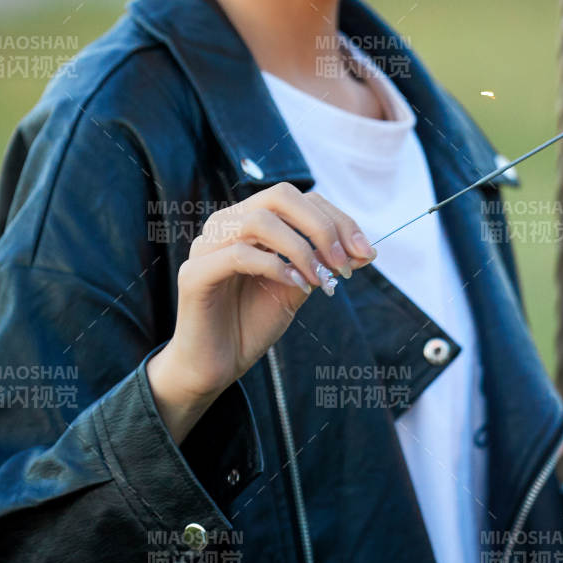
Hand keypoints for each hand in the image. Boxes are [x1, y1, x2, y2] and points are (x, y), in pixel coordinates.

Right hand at [148, 183, 374, 440]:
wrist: (215, 366)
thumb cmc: (251, 323)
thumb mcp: (298, 287)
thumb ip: (323, 263)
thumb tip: (367, 251)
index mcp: (248, 220)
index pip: (299, 199)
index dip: (337, 219)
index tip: (366, 253)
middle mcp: (225, 224)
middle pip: (279, 196)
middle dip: (323, 226)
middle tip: (345, 263)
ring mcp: (206, 246)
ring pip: (259, 221)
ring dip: (302, 248)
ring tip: (322, 279)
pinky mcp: (195, 274)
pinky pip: (238, 255)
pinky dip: (276, 267)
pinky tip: (297, 286)